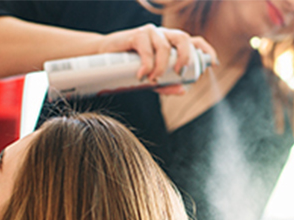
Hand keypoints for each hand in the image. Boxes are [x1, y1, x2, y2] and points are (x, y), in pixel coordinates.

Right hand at [97, 24, 217, 91]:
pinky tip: (142, 75)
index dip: (206, 50)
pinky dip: (146, 63)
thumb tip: (183, 91)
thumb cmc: (129, 67)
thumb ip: (166, 84)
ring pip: (165, 46)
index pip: (194, 41)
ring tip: (153, 79)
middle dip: (186, 56)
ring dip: (162, 65)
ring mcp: (150, 33)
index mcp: (171, 43)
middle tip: (179, 73)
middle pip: (183, 38)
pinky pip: (146, 48)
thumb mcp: (150, 79)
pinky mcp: (136, 35)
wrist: (103, 57)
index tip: (213, 64)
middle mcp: (164, 35)